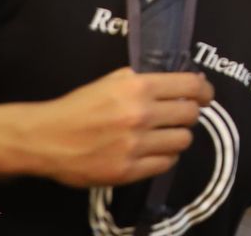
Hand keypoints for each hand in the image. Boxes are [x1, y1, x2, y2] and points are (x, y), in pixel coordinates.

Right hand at [17, 68, 213, 187]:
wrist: (45, 139)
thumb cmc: (80, 106)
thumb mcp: (114, 80)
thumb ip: (147, 79)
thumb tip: (184, 81)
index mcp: (138, 88)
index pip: (192, 86)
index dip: (204, 90)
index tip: (205, 95)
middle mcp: (141, 115)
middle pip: (191, 114)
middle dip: (189, 113)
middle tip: (179, 116)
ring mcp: (135, 145)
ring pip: (183, 140)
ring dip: (178, 136)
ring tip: (165, 135)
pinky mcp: (127, 170)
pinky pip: (166, 163)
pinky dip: (165, 157)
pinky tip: (154, 151)